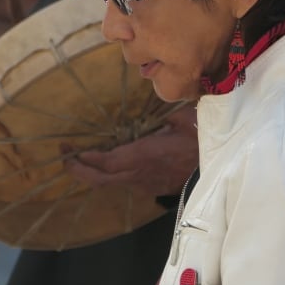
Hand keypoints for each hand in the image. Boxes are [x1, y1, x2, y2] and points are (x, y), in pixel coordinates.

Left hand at [65, 107, 197, 196]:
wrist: (220, 173)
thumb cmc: (204, 143)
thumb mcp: (185, 118)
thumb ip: (164, 111)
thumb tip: (155, 97)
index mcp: (144, 156)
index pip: (105, 162)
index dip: (85, 159)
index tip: (71, 149)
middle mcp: (139, 174)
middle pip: (100, 180)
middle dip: (78, 170)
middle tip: (65, 156)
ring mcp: (144, 184)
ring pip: (110, 183)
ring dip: (92, 173)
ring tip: (81, 158)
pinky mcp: (151, 188)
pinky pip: (123, 182)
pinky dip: (109, 174)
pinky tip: (107, 162)